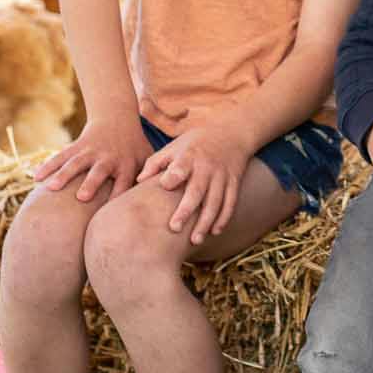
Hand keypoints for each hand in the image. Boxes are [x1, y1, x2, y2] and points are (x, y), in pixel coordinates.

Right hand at [34, 118, 150, 202]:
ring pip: (75, 164)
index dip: (119, 195)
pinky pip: (60, 157)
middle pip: (99, 171)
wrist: (116, 117)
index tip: (112, 212)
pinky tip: (34, 177)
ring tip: (51, 188)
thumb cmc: (134, 147)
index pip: (124, 181)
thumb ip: (151, 178)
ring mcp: (90, 152)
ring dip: (63, 175)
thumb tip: (163, 206)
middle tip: (82, 196)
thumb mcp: (146, 158)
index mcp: (126, 164)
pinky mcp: (76, 147)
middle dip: (91, 183)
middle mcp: (107, 158)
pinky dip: (47, 166)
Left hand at [140, 119, 254, 244]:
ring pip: (215, 202)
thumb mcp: (174, 146)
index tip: (165, 185)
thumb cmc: (195, 143)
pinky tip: (214, 232)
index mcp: (189, 156)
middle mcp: (207, 167)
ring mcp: (222, 176)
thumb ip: (156, 163)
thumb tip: (138, 182)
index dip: (174, 176)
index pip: (181, 167)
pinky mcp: (234, 182)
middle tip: (174, 228)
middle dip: (186, 210)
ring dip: (206, 222)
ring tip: (194, 240)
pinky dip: (224, 218)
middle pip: (197, 191)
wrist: (231, 132)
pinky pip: (230, 203)